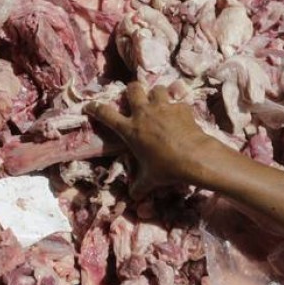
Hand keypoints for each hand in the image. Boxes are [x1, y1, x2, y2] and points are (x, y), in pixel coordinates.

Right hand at [86, 83, 220, 198]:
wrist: (194, 157)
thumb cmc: (166, 167)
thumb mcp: (150, 179)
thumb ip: (139, 186)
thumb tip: (133, 196)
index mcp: (130, 129)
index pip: (106, 114)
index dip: (95, 108)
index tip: (90, 105)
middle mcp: (144, 113)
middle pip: (133, 89)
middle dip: (132, 90)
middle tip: (134, 97)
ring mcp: (163, 107)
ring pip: (157, 88)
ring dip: (156, 94)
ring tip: (159, 101)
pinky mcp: (181, 107)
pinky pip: (178, 102)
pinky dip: (178, 108)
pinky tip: (181, 116)